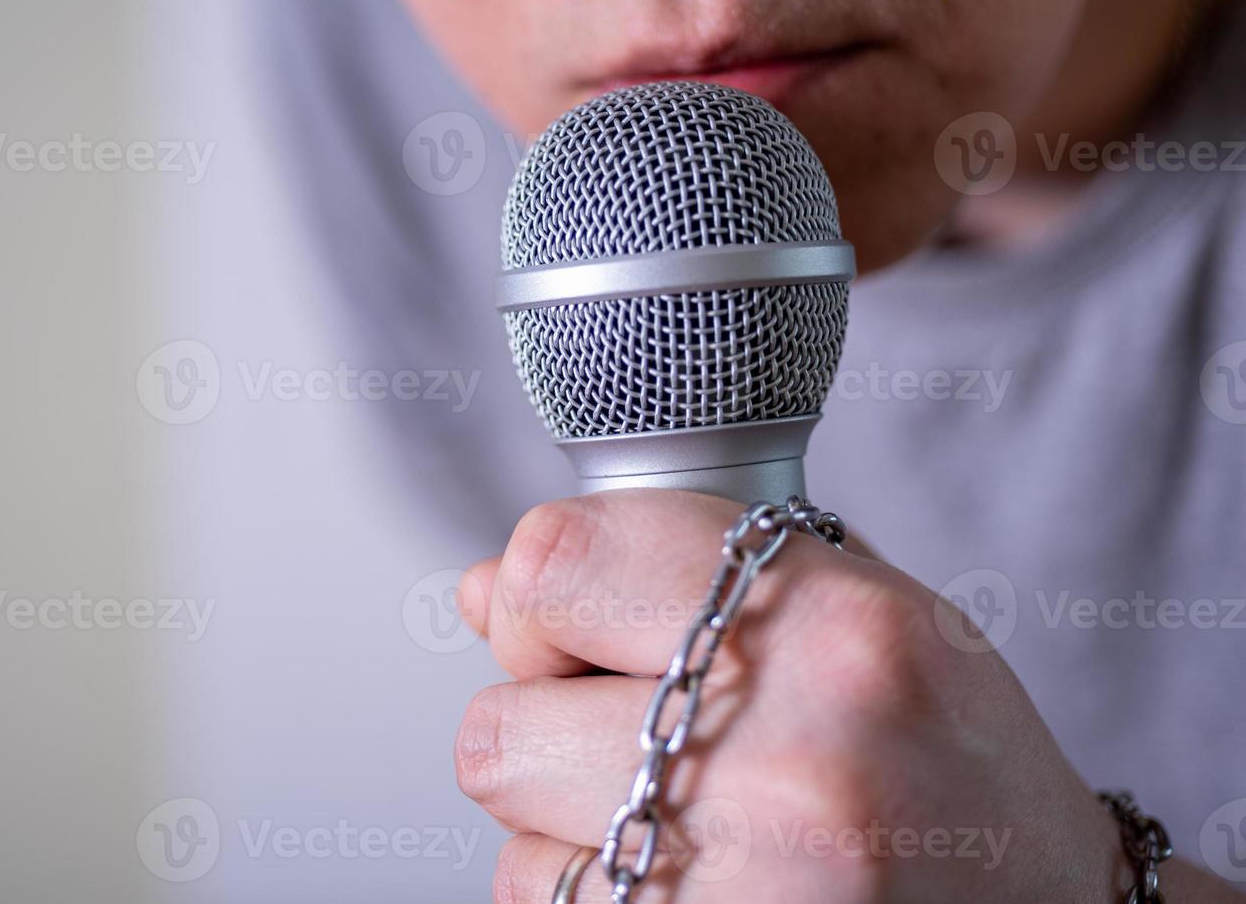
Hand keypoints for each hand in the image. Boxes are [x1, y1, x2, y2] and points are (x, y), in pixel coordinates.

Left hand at [453, 489, 1126, 902]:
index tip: (573, 624)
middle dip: (541, 731)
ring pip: (512, 845)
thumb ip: (670, 572)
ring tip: (684, 821)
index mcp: (830, 623)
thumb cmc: (944, 754)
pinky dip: (590, 896)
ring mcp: (755, 884)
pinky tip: (692, 878)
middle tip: (634, 739)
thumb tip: (487, 591)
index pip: (554, 561)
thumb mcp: (848, 609)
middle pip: (498, 729)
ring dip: (565, 830)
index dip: (538, 598)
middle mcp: (792, 755)